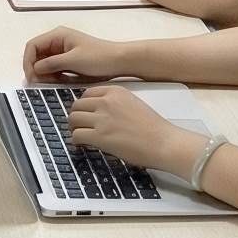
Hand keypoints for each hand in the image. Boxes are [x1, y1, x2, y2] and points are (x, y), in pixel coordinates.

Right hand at [23, 27, 127, 82]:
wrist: (119, 61)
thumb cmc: (100, 57)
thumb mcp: (74, 60)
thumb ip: (52, 63)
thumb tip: (36, 68)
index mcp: (58, 35)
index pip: (33, 46)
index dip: (28, 61)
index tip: (30, 76)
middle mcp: (58, 41)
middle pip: (37, 54)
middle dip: (35, 69)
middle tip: (37, 83)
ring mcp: (63, 50)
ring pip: (44, 62)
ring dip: (43, 73)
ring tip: (48, 83)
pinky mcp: (68, 60)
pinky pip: (53, 67)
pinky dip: (52, 75)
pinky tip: (57, 81)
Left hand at [67, 85, 204, 174]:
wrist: (164, 142)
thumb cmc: (153, 128)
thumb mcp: (132, 104)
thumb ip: (114, 103)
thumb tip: (97, 112)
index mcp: (115, 91)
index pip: (86, 94)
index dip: (83, 106)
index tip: (85, 115)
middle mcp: (106, 101)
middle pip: (76, 105)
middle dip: (76, 117)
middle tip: (79, 127)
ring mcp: (102, 118)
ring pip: (73, 119)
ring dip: (74, 128)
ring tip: (80, 136)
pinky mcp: (100, 136)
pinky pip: (77, 135)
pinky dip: (76, 141)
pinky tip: (83, 145)